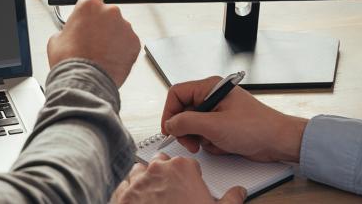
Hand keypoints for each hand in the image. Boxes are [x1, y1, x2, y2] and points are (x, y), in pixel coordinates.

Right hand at [47, 0, 140, 86]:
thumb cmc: (69, 61)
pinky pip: (127, 44)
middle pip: (107, 16)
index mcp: (88, 6)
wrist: (84, 82)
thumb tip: (74, 33)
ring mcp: (124, 27)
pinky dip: (120, 51)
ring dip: (111, 41)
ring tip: (98, 57)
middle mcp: (109, 12)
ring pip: (118, 31)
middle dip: (102, 29)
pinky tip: (109, 60)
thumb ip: (70, 28)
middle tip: (90, 46)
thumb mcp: (57, 39)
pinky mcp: (134, 42)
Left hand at [110, 153, 245, 203]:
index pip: (185, 163)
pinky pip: (123, 187)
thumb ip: (232, 199)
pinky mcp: (122, 197)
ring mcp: (138, 182)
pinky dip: (129, 194)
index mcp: (182, 169)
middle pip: (160, 162)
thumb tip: (239, 192)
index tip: (190, 186)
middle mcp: (158, 170)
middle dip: (165, 173)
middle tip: (172, 192)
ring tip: (154, 197)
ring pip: (139, 172)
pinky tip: (138, 203)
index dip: (189, 175)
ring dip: (145, 181)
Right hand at [161, 76, 307, 161]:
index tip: (169, 129)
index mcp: (210, 87)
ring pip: (194, 125)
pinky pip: (205, 134)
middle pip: (184, 111)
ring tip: (214, 143)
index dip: (169, 112)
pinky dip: (211, 143)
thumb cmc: (256, 127)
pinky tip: (224, 145)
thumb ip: (187, 122)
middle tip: (191, 143)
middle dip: (186, 130)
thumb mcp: (215, 125)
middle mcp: (213, 96)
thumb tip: (170, 124)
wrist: (278, 141)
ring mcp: (218, 112)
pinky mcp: (223, 125)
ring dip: (200, 138)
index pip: (177, 93)